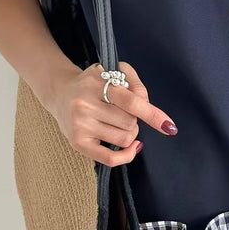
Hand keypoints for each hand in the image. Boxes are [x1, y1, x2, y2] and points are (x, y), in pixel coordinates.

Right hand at [48, 60, 177, 166]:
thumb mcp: (113, 71)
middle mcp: (85, 105)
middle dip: (134, 119)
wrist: (60, 92)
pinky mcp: (77, 143)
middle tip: (122, 111)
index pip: (131, 102)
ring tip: (118, 123)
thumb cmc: (93, 83)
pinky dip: (126, 156)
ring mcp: (80, 126)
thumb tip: (147, 106)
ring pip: (124, 139)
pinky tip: (132, 147)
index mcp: (96, 83)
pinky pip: (109, 158)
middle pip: (130, 123)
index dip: (152, 114)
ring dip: (129, 133)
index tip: (169, 127)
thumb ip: (135, 83)